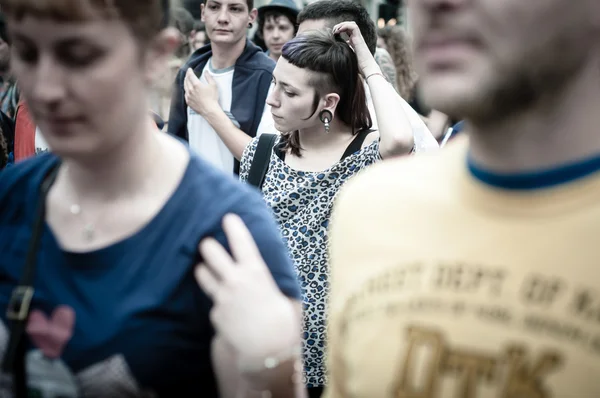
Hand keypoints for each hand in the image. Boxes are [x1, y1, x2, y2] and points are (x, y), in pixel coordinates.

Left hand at [184, 68, 219, 116]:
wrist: (210, 110)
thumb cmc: (212, 98)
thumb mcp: (213, 85)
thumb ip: (209, 77)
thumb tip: (206, 72)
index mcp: (196, 84)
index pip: (190, 75)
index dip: (189, 71)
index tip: (189, 69)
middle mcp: (190, 90)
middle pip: (186, 80)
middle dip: (187, 76)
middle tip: (188, 73)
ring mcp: (188, 96)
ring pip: (185, 87)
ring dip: (185, 82)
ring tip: (187, 80)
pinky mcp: (188, 102)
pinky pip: (185, 94)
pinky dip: (186, 90)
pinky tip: (188, 90)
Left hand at [195, 214, 299, 371]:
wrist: (269, 350)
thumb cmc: (283, 320)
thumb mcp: (282, 292)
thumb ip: (267, 277)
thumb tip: (260, 268)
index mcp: (255, 271)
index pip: (240, 240)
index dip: (232, 225)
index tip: (227, 216)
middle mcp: (235, 280)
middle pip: (210, 250)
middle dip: (207, 244)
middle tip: (208, 242)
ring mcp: (221, 297)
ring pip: (202, 272)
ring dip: (204, 268)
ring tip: (206, 268)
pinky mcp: (214, 314)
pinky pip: (212, 302)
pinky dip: (217, 302)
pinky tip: (228, 309)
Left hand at [333, 21, 379, 76]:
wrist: (367, 69)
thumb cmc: (359, 67)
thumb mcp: (348, 59)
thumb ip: (343, 55)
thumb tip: (334, 57)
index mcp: (354, 42)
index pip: (347, 30)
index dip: (340, 29)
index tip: (333, 35)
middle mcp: (356, 39)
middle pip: (349, 25)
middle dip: (340, 25)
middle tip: (333, 32)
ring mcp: (358, 38)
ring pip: (352, 24)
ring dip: (342, 24)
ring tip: (336, 30)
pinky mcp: (359, 39)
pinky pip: (354, 27)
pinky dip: (345, 26)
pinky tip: (339, 31)